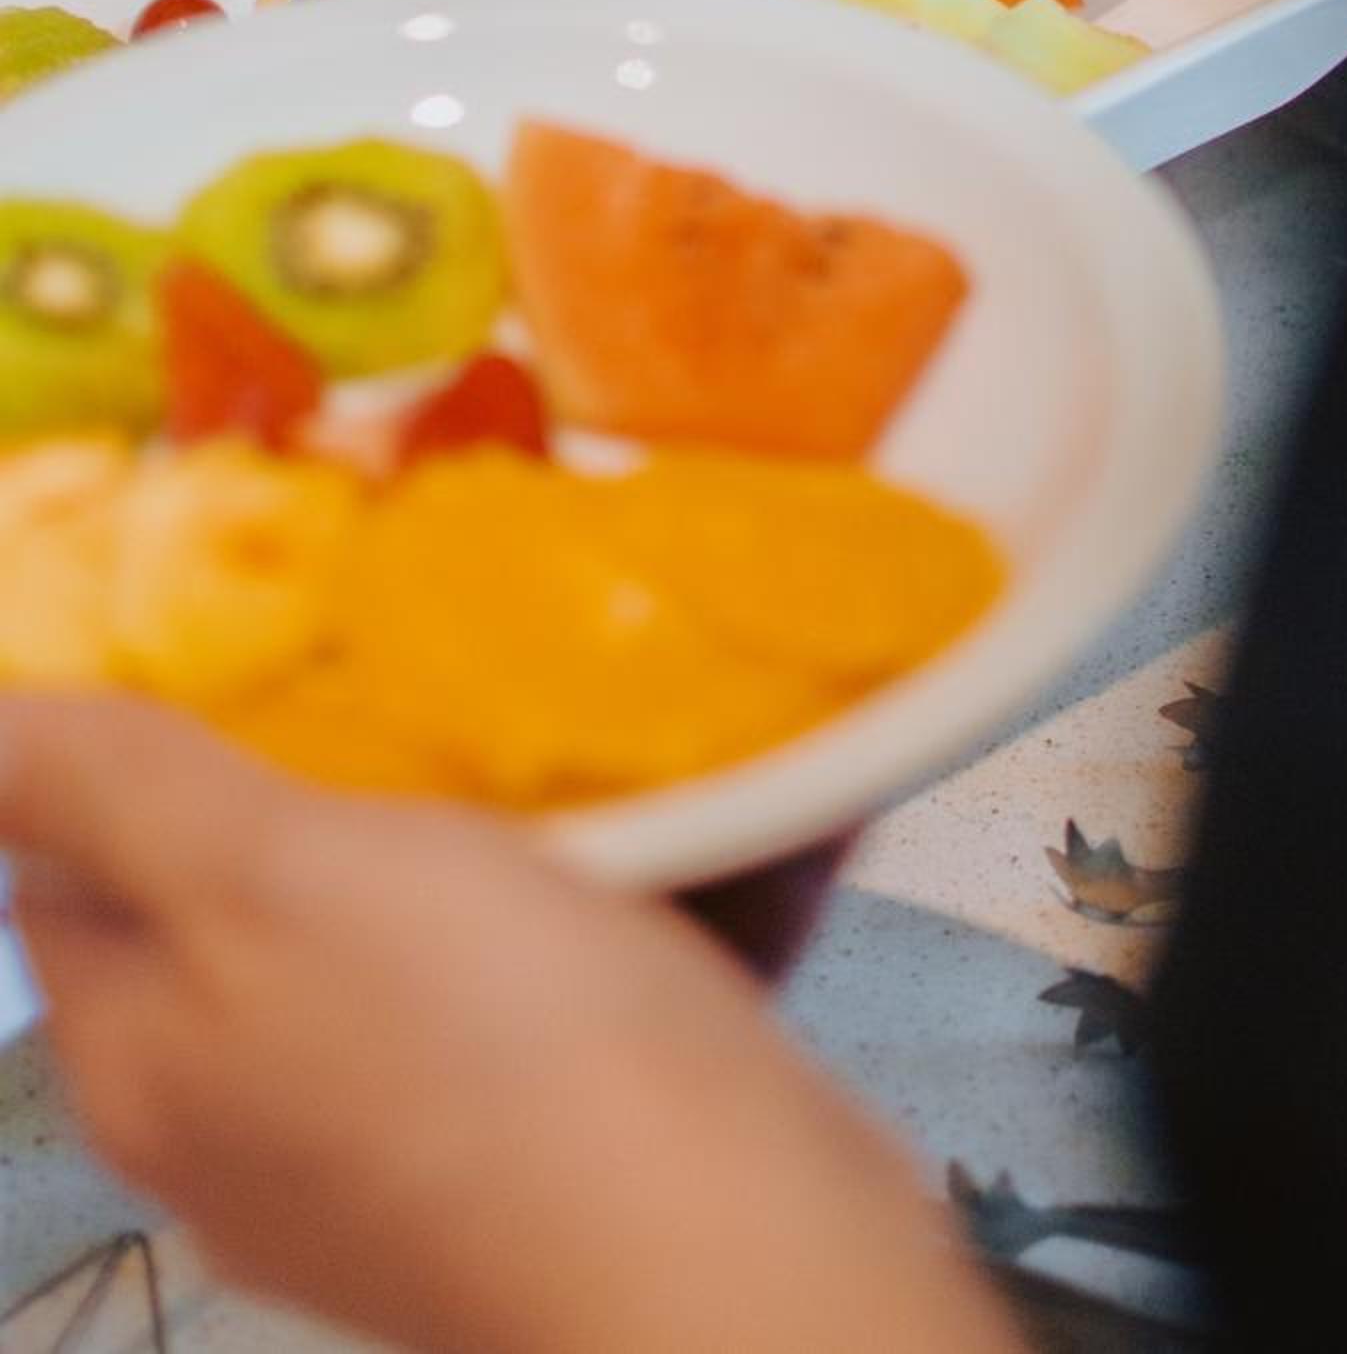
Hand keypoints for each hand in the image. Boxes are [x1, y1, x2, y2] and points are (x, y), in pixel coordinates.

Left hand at [0, 695, 1022, 1353]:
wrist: (732, 1261)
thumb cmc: (491, 1052)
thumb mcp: (269, 872)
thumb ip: (113, 791)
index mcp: (142, 1062)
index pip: (64, 868)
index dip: (124, 742)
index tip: (238, 634)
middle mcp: (234, 1135)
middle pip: (222, 917)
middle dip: (297, 786)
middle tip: (393, 664)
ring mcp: (382, 1173)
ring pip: (372, 959)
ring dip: (432, 851)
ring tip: (516, 749)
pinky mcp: (522, 1176)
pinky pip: (496, 1012)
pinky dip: (537, 927)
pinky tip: (614, 871)